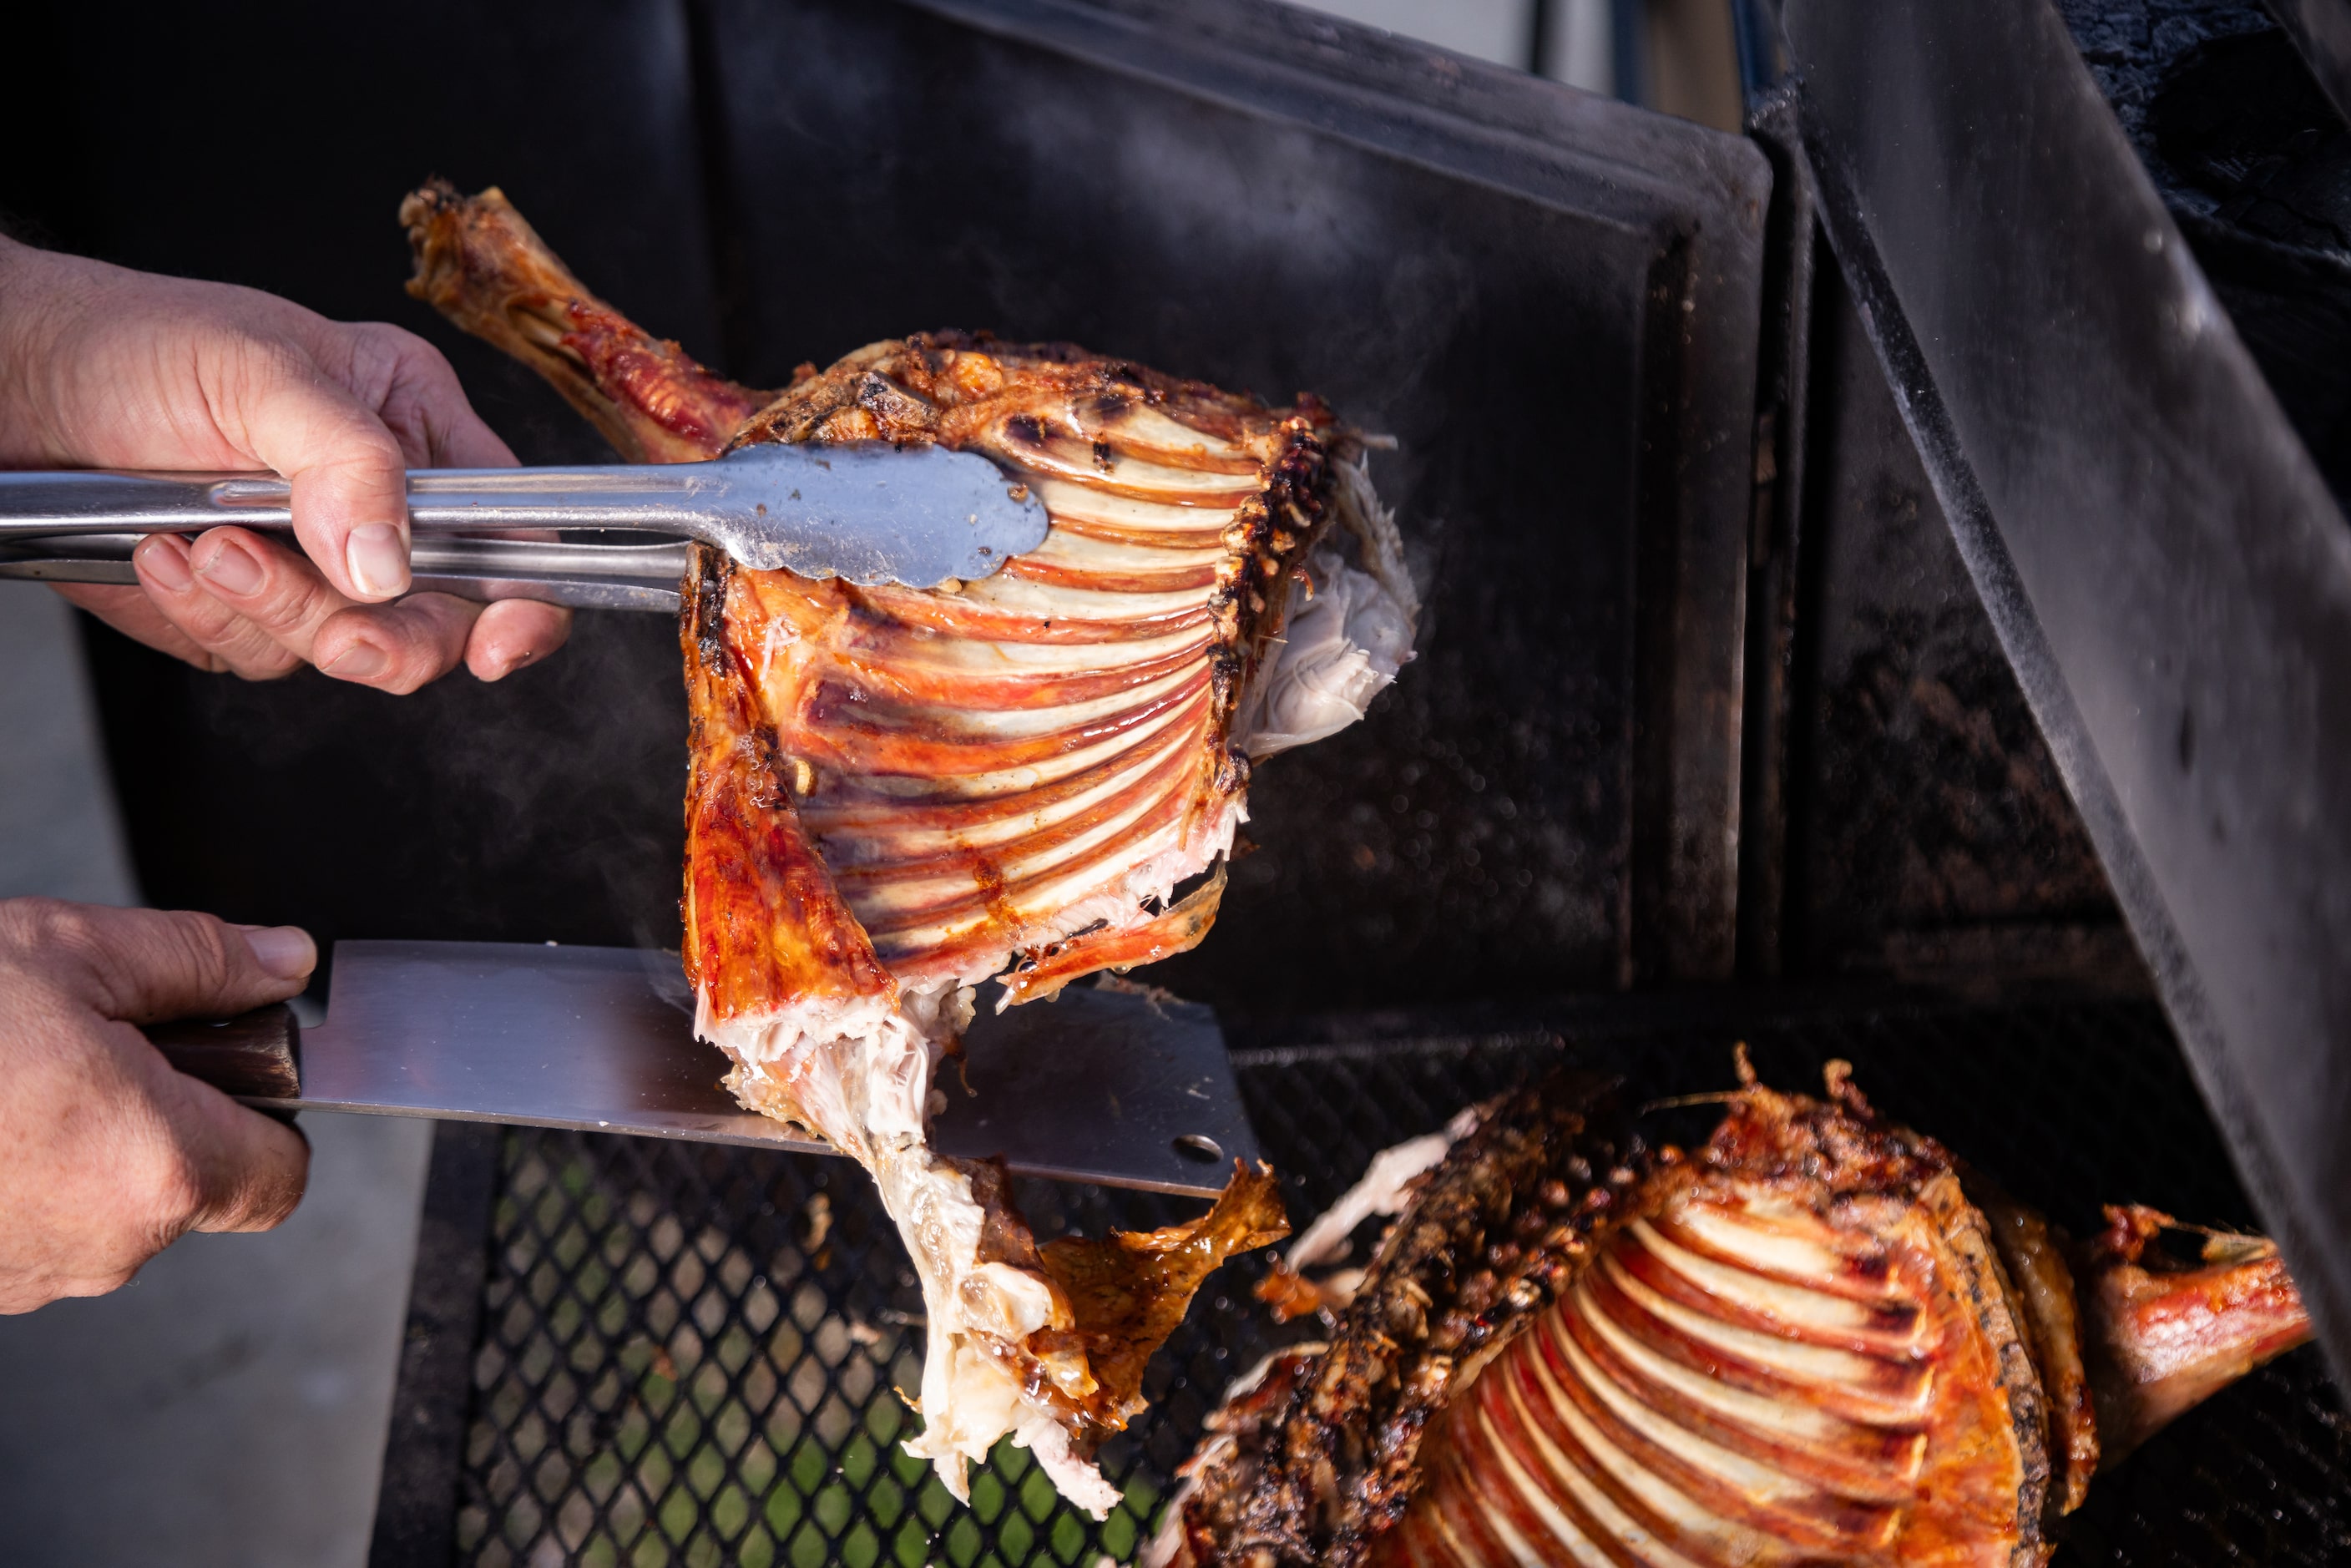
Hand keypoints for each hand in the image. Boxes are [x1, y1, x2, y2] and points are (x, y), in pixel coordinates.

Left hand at [0, 235, 568, 689]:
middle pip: (437, 620)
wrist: (12, 384)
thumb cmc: (136, 342)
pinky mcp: (245, 610)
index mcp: (415, 430)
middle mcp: (379, 504)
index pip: (515, 530)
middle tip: (339, 630)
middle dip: (381, 634)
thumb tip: (390, 567)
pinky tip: (161, 552)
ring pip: (343, 647)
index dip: (525, 600)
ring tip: (197, 540)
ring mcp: (315, 567)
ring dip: (269, 608)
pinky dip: (207, 615)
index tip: (495, 645)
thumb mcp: (258, 371)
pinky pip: (257, 656)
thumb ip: (344, 462)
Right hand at [0, 898, 315, 1311]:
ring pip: (106, 1208)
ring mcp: (30, 1276)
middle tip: (99, 1043)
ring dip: (86, 1143)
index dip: (269, 1115)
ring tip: (18, 1071)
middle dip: (165, 1113)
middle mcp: (105, 1244)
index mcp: (159, 1166)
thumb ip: (200, 960)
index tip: (233, 1068)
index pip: (280, 1176)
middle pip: (193, 1187)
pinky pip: (33, 1226)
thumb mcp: (73, 953)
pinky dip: (21, 1173)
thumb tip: (281, 962)